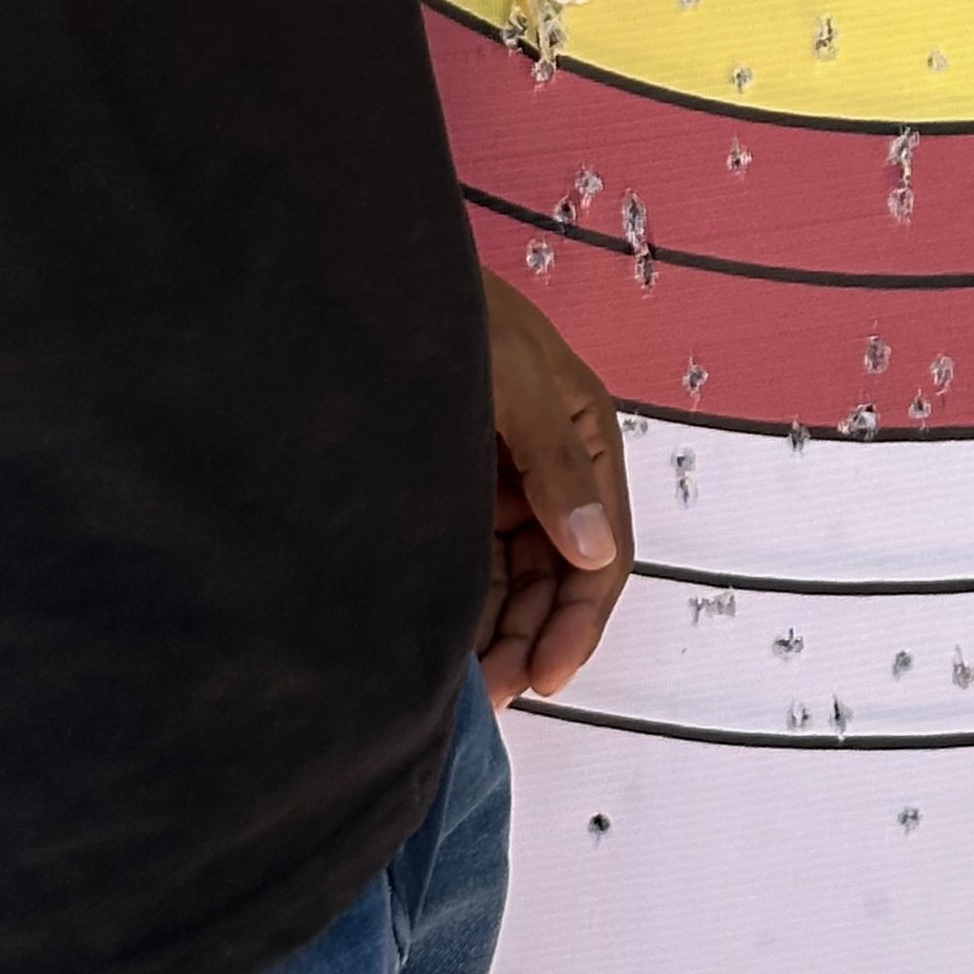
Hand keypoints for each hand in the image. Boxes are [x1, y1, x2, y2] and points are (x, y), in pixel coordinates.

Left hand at [476, 267, 633, 705]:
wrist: (371, 276)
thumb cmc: (450, 310)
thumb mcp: (513, 376)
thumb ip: (555, 462)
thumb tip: (595, 551)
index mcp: (584, 434)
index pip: (602, 548)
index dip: (579, 619)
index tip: (546, 676)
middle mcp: (549, 467)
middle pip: (558, 577)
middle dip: (533, 639)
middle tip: (496, 696)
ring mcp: (500, 483)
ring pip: (513, 583)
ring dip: (499, 637)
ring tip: (468, 691)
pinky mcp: (453, 494)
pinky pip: (468, 568)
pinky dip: (463, 611)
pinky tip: (442, 651)